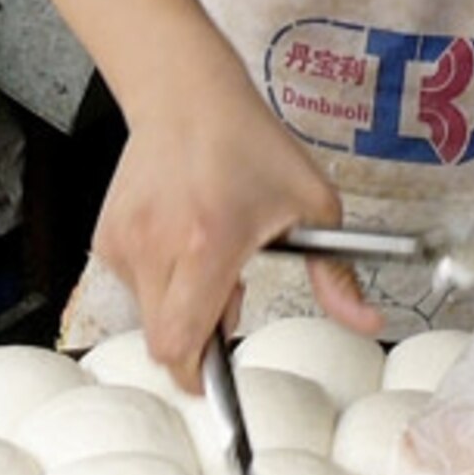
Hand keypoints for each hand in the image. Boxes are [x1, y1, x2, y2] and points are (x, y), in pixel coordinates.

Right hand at [93, 78, 379, 389]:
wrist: (186, 95)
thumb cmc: (250, 144)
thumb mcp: (312, 206)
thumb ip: (337, 276)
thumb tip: (366, 321)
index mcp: (208, 244)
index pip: (180, 343)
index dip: (197, 375)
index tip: (215, 379)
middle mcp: (158, 245)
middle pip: (161, 342)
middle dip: (195, 342)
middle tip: (226, 297)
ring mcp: (125, 242)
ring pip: (147, 314)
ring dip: (179, 306)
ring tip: (207, 253)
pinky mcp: (108, 236)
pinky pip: (134, 285)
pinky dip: (160, 279)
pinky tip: (183, 236)